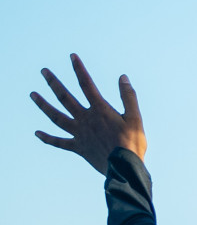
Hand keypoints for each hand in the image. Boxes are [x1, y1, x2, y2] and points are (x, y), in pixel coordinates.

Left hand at [32, 54, 146, 174]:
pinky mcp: (78, 147)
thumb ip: (128, 96)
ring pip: (56, 116)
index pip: (86, 85)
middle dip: (53, 83)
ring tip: (32, 94)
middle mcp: (85, 119)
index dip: (79, 69)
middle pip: (65, 97)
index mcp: (100, 110)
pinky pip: (59, 142)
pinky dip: (47, 138)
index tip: (72, 56)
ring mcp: (79, 133)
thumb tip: (122, 77)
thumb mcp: (136, 118)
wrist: (124, 167)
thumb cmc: (132, 143)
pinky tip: (37, 133)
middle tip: (43, 71)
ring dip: (43, 105)